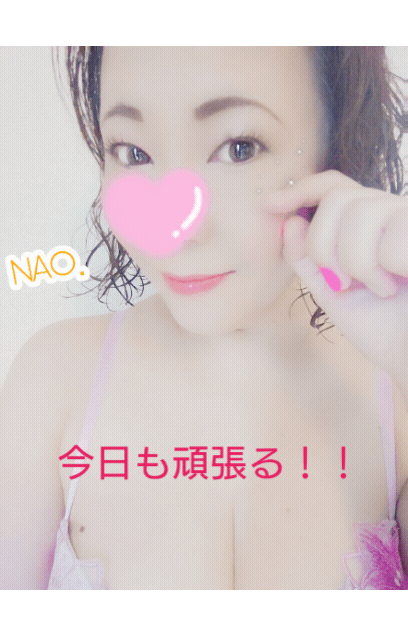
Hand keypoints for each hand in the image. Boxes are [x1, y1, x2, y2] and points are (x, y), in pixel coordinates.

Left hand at [270, 170, 407, 389]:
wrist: (406, 351)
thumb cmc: (378, 326)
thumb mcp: (331, 290)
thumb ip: (307, 258)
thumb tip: (290, 221)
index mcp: (368, 223)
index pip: (334, 187)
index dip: (301, 190)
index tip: (270, 204)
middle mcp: (391, 212)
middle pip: (338, 198)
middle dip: (323, 244)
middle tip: (342, 281)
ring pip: (361, 212)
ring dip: (356, 261)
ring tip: (377, 288)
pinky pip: (393, 234)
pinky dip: (385, 266)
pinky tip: (394, 286)